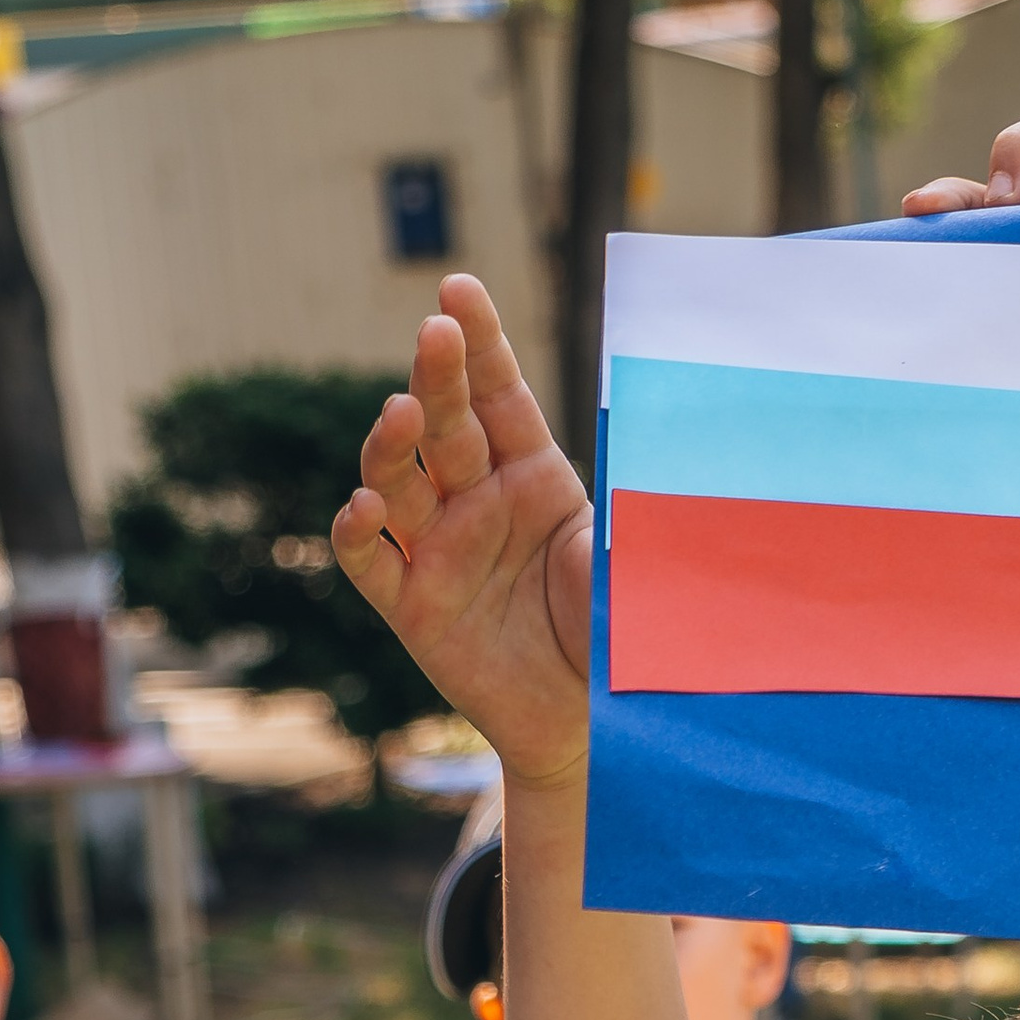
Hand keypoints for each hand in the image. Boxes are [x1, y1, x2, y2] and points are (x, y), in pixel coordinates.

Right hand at [331, 277, 591, 788]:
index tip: (459, 291)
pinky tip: (364, 507)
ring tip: (403, 412)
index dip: (479, 344)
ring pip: (398, 479)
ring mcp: (440, 549)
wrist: (595, 728)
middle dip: (438, 375)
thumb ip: (620, 511)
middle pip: (446, 424)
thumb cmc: (618, 637)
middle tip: (436, 332)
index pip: (500, 397)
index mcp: (536, 478)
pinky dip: (359, 532)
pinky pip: (372, 560)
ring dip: (392, 443)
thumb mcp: (627, 564)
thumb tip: (660, 448)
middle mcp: (479, 502)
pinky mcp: (412, 605)